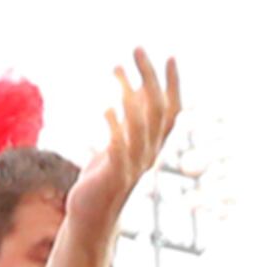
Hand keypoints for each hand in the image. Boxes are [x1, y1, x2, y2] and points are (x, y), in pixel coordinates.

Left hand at [66, 48, 185, 223]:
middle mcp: (148, 153)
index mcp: (151, 145)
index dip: (174, 84)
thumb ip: (128, 121)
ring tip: (115, 67)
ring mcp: (133, 165)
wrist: (92, 219)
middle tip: (137, 47)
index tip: (171, 55)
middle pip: (157, 110)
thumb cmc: (103, 179)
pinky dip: (115, 127)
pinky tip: (107, 107)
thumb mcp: (118, 145)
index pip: (171, 110)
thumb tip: (133, 92)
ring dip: (129, 93)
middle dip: (149, 76)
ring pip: (140, 126)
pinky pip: (118, 149)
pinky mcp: (113, 176)